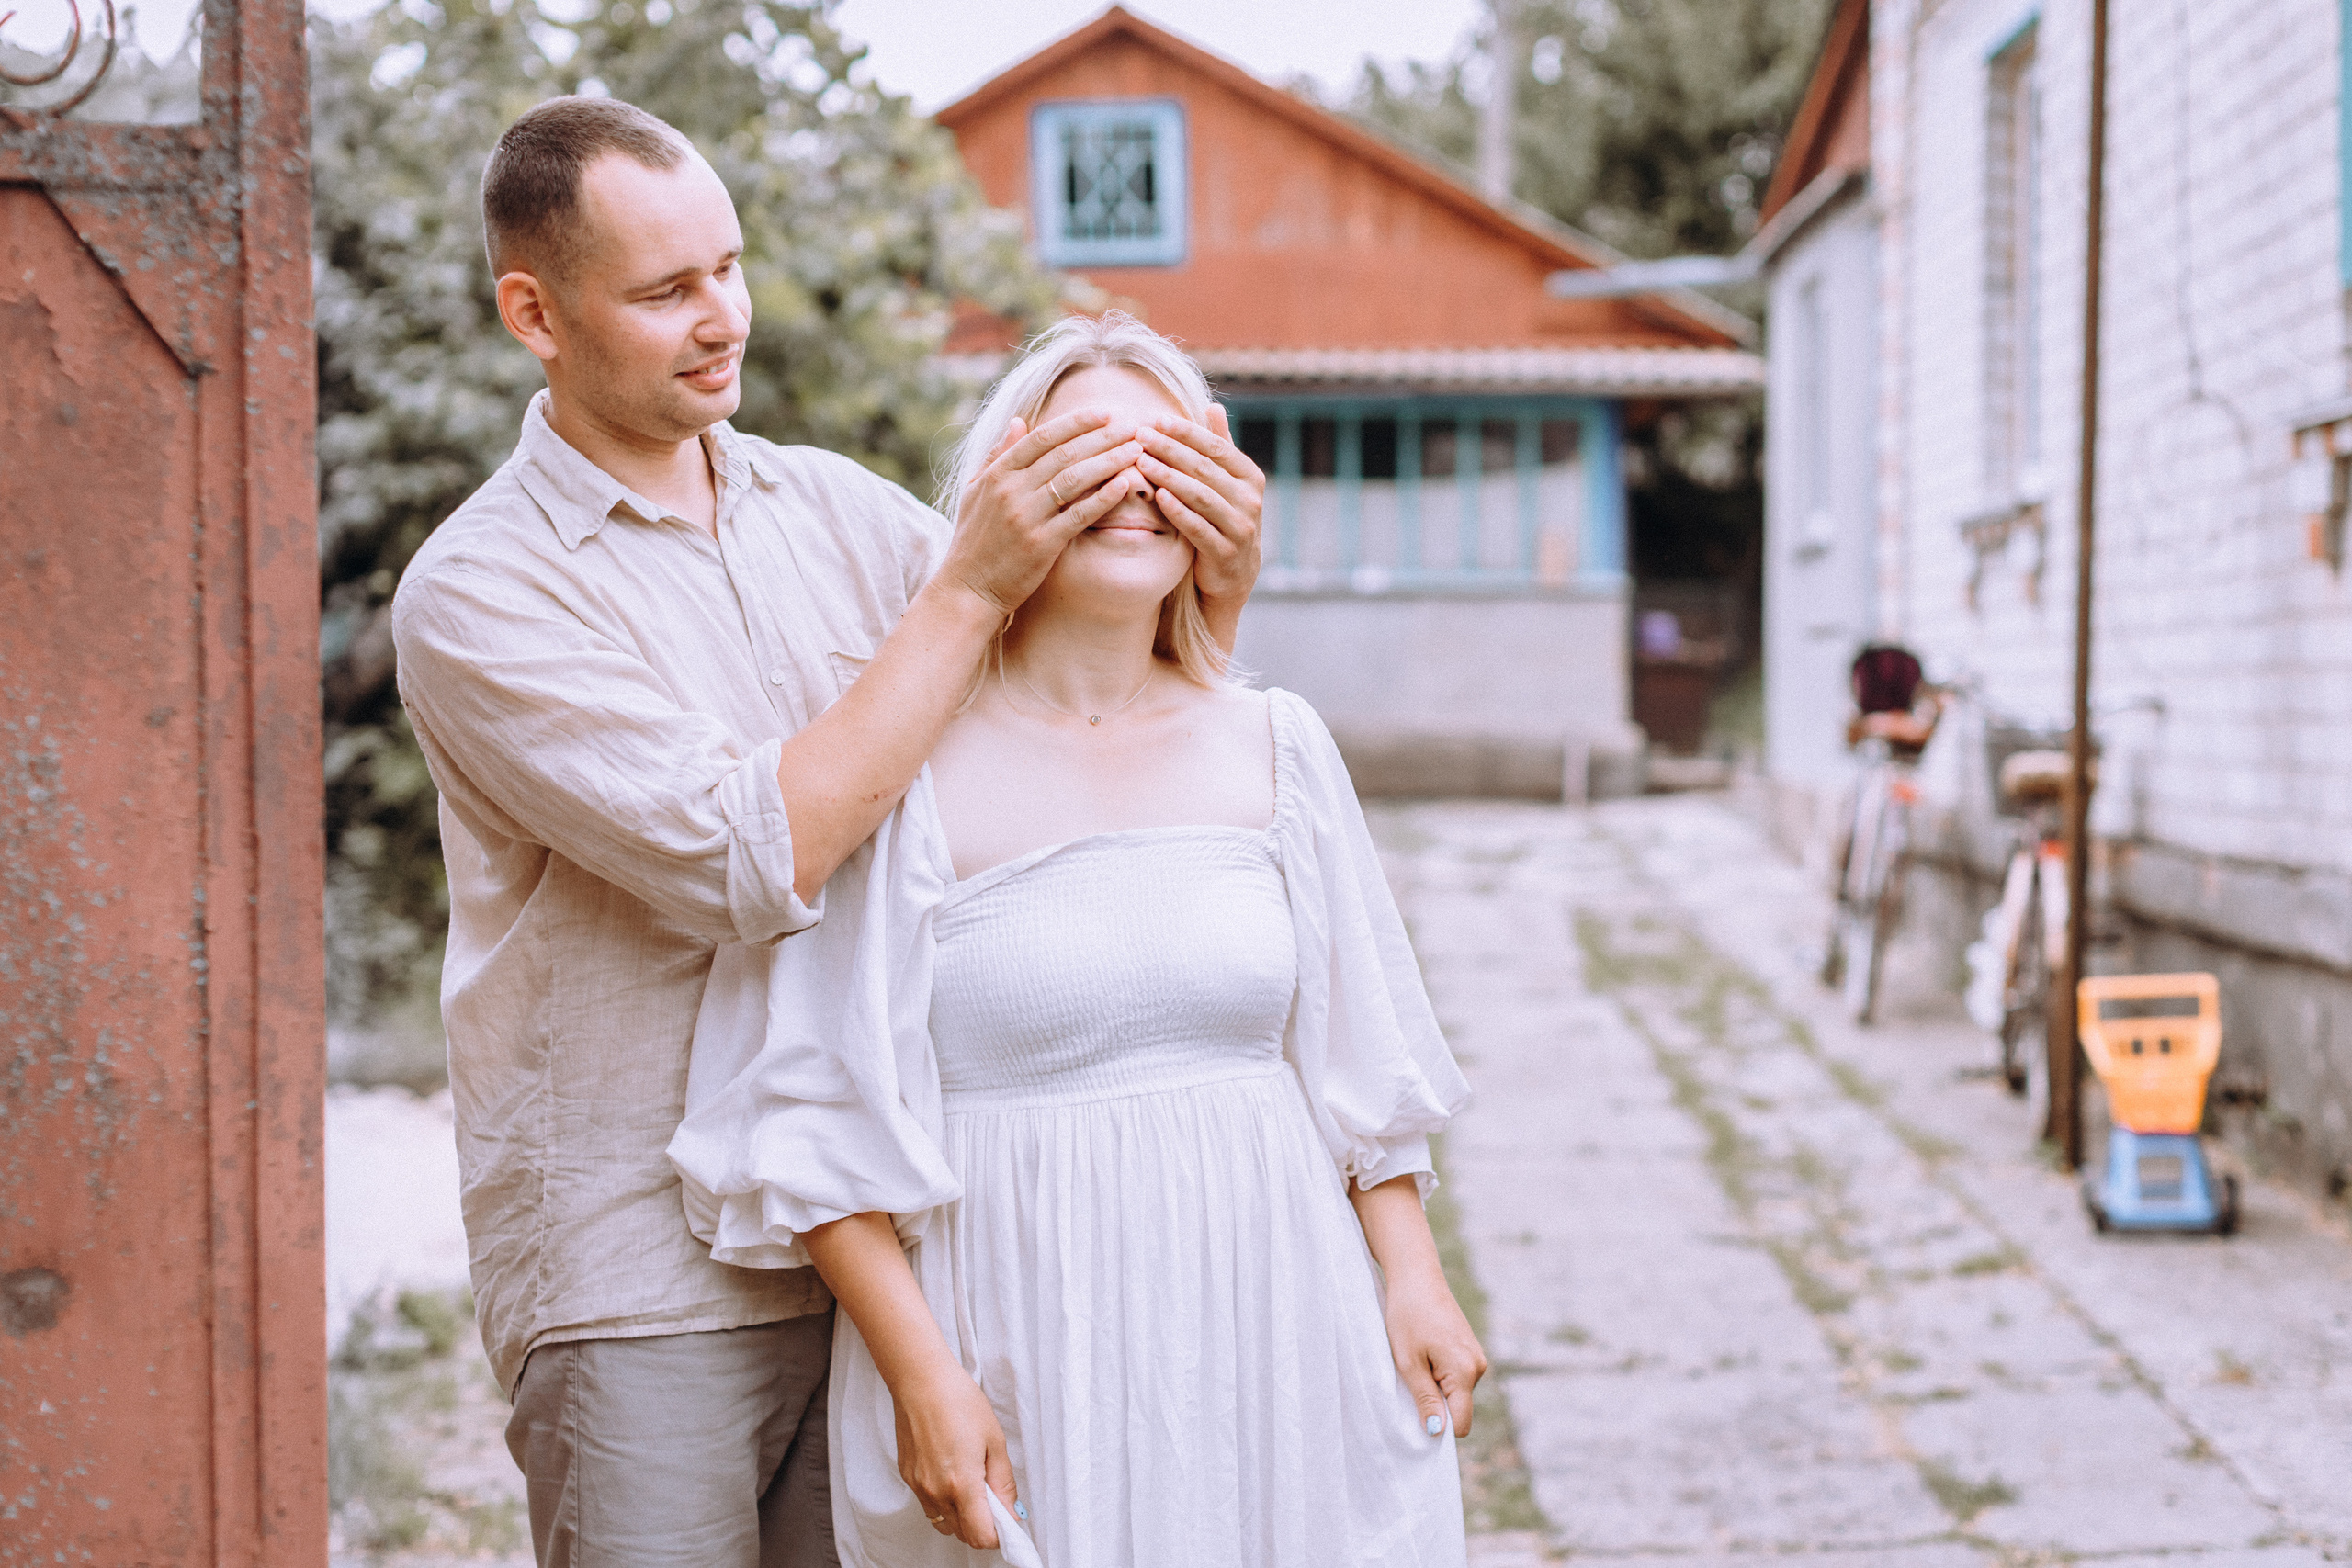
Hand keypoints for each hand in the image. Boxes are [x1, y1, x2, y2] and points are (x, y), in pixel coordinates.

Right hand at [891, 1361, 1018, 1548]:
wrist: (921, 1381)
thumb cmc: (957, 1401)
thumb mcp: (994, 1440)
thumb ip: (1003, 1483)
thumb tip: (1012, 1511)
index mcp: (962, 1484)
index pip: (981, 1536)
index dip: (999, 1534)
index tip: (1008, 1521)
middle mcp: (936, 1492)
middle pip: (963, 1535)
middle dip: (982, 1525)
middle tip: (994, 1500)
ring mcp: (919, 1487)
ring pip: (944, 1523)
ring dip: (962, 1517)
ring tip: (972, 1484)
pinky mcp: (908, 1478)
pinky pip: (929, 1505)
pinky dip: (944, 1501)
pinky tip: (952, 1473)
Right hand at [944, 411, 1147, 618]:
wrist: (967, 589)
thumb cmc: (974, 540)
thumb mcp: (976, 491)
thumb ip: (997, 455)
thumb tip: (1018, 420)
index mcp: (997, 474)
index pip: (1042, 437)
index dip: (1076, 422)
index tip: (1104, 412)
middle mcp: (1011, 491)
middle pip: (1064, 453)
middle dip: (1103, 436)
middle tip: (1132, 426)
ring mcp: (1026, 517)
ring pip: (1075, 479)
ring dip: (1110, 461)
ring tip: (1136, 450)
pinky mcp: (1041, 545)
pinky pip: (1079, 515)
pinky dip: (1103, 498)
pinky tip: (1125, 484)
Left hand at [1134, 404, 1263, 609]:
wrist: (1234, 573)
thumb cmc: (1223, 518)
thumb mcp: (1226, 482)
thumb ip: (1220, 447)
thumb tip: (1213, 406)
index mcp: (1250, 476)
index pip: (1215, 446)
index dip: (1185, 431)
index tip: (1155, 419)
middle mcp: (1250, 500)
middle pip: (1204, 468)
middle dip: (1169, 450)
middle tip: (1139, 436)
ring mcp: (1240, 527)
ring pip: (1200, 496)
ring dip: (1169, 477)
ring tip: (1141, 462)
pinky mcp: (1226, 553)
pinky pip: (1198, 528)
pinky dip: (1178, 511)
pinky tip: (1157, 496)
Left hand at [1381, 1266, 1486, 1439]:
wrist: (1416, 1277)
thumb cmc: (1408, 1316)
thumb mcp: (1408, 1362)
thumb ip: (1425, 1399)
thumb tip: (1436, 1432)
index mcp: (1465, 1372)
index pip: (1461, 1423)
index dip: (1439, 1425)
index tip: (1416, 1412)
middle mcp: (1478, 1366)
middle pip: (1457, 1407)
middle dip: (1434, 1401)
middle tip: (1410, 1374)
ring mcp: (1476, 1356)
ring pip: (1455, 1391)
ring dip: (1434, 1384)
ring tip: (1416, 1357)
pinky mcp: (1469, 1349)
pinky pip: (1455, 1376)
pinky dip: (1438, 1372)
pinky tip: (1423, 1350)